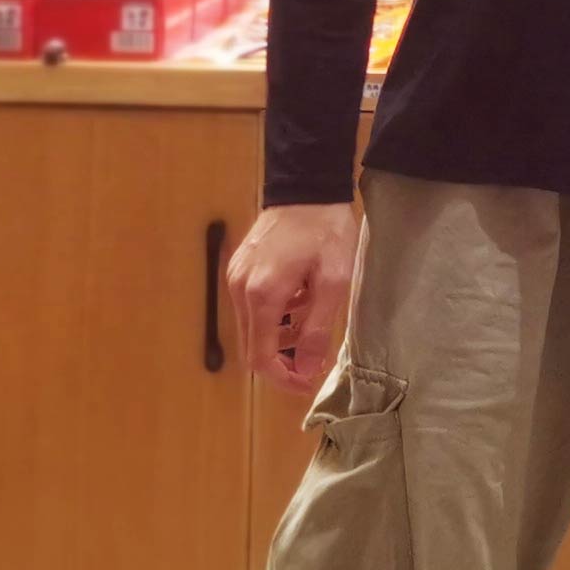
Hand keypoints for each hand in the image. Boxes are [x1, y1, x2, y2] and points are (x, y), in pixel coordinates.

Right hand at [226, 201, 359, 392]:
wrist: (306, 186)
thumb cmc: (325, 232)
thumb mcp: (333, 281)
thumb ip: (317, 328)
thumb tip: (308, 370)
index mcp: (261, 296)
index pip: (260, 358)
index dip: (283, 378)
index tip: (306, 383)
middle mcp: (239, 290)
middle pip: (252, 346)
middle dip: (283, 359)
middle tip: (315, 358)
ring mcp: (235, 278)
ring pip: (252, 327)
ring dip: (280, 336)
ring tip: (313, 321)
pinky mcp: (238, 268)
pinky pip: (252, 306)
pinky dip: (274, 315)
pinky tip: (300, 299)